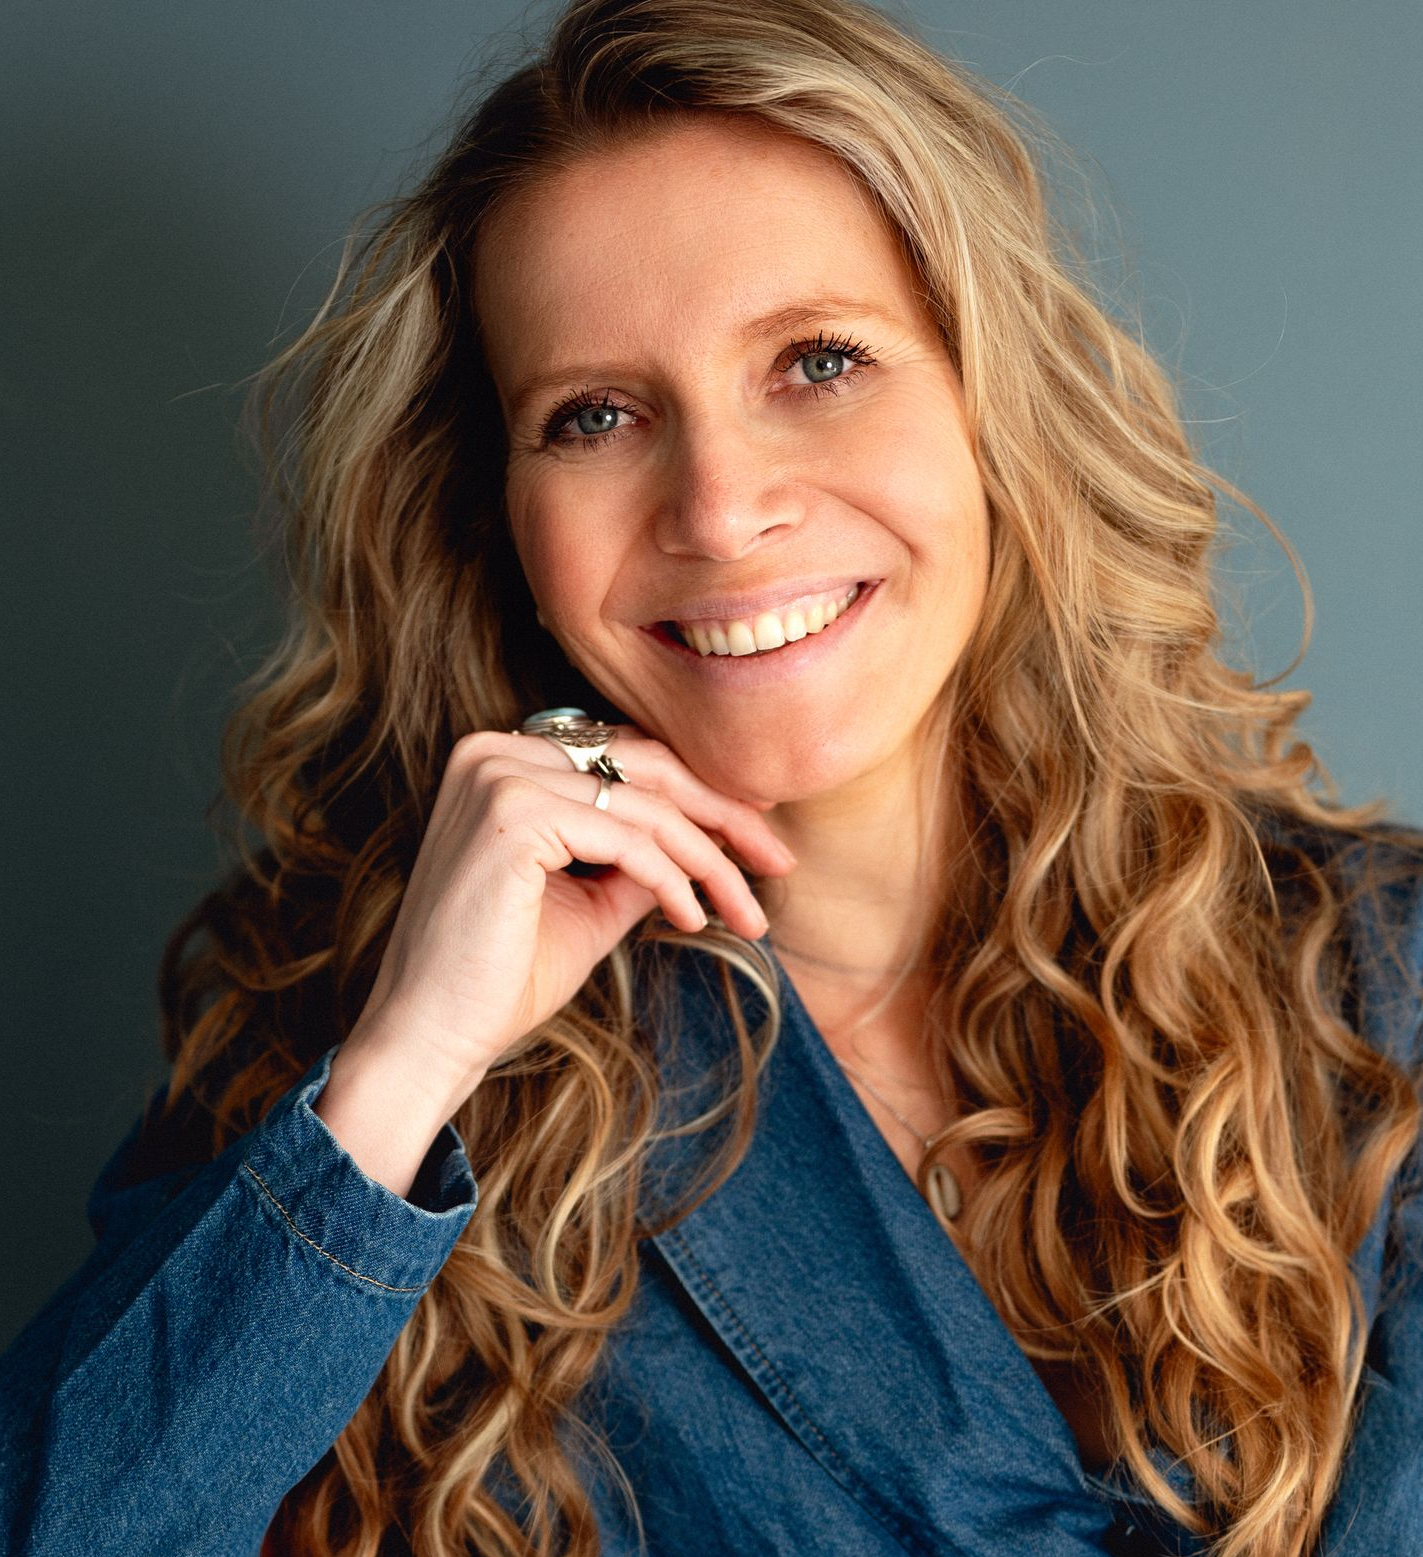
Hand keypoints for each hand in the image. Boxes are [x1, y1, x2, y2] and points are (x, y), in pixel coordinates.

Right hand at [343, 724, 795, 1112]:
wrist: (428, 1034)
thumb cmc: (501, 975)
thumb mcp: (591, 901)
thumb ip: (642, 859)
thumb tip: (714, 838)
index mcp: (503, 759)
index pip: (626, 758)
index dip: (701, 792)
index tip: (757, 831)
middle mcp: (495, 751)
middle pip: (645, 766)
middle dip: (724, 816)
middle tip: (779, 861)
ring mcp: (499, 776)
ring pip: (646, 805)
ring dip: (709, 861)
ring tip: (746, 911)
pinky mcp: (512, 814)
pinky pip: (628, 839)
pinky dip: (673, 878)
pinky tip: (693, 918)